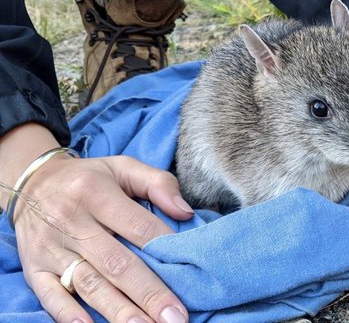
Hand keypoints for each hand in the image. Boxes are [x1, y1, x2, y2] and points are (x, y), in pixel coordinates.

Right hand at [1, 124, 193, 322]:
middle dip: (149, 293)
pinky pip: (51, 296)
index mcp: (96, 193)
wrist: (33, 184)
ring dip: (119, 310)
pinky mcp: (34, 268)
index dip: (165, 249)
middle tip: (175, 317)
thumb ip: (158, 183)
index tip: (189, 271)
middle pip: (116, 263)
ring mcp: (50, 248)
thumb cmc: (90, 178)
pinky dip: (69, 315)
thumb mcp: (124, 167)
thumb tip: (185, 212)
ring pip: (88, 284)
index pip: (139, 227)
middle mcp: (71, 221)